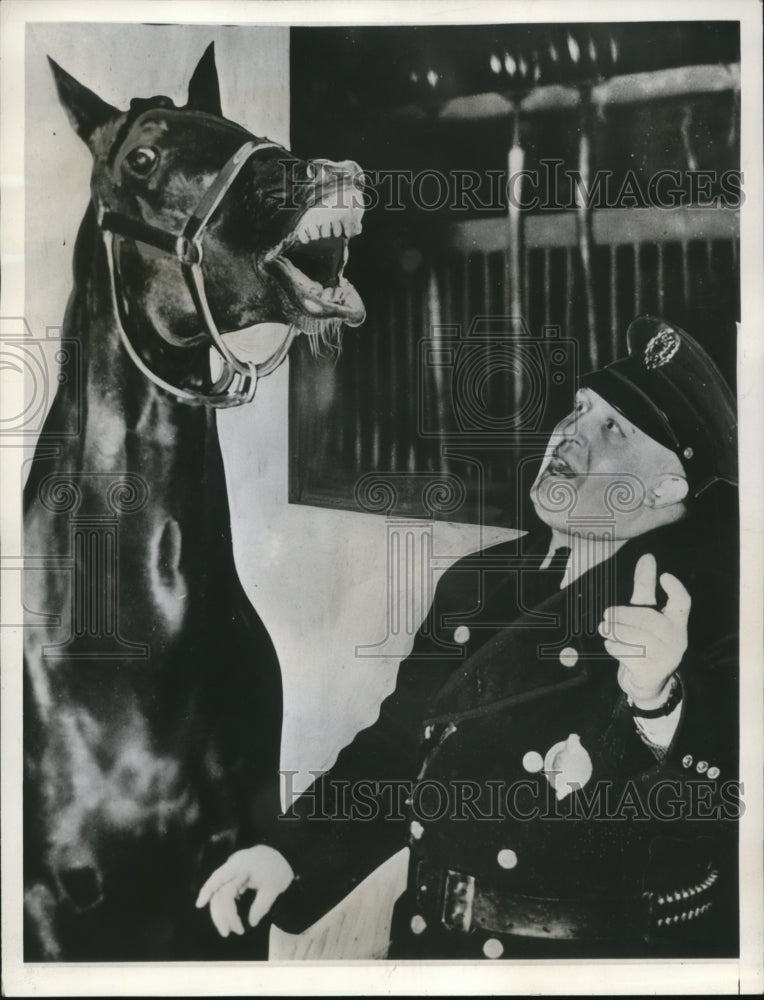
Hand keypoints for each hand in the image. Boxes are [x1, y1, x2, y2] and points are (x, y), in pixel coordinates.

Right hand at [195, 845, 294, 936]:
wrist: (284, 854)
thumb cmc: (278, 869)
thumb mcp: (273, 888)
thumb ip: (261, 906)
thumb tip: (251, 923)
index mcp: (242, 865)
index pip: (220, 879)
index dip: (208, 891)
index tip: (200, 905)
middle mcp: (233, 865)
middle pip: (219, 890)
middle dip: (220, 913)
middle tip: (227, 933)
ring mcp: (233, 869)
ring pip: (220, 892)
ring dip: (222, 912)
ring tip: (231, 929)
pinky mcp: (235, 874)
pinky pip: (225, 890)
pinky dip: (227, 905)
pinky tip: (232, 915)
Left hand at [599, 553, 690, 709]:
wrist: (645, 681)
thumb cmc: (644, 639)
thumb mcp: (644, 612)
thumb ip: (645, 586)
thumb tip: (647, 556)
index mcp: (676, 622)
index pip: (683, 603)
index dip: (676, 589)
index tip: (664, 576)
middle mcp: (676, 639)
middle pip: (648, 620)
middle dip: (623, 616)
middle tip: (606, 615)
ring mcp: (667, 657)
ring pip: (636, 638)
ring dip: (615, 632)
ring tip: (604, 628)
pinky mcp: (653, 671)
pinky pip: (630, 654)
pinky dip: (615, 647)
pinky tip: (610, 644)